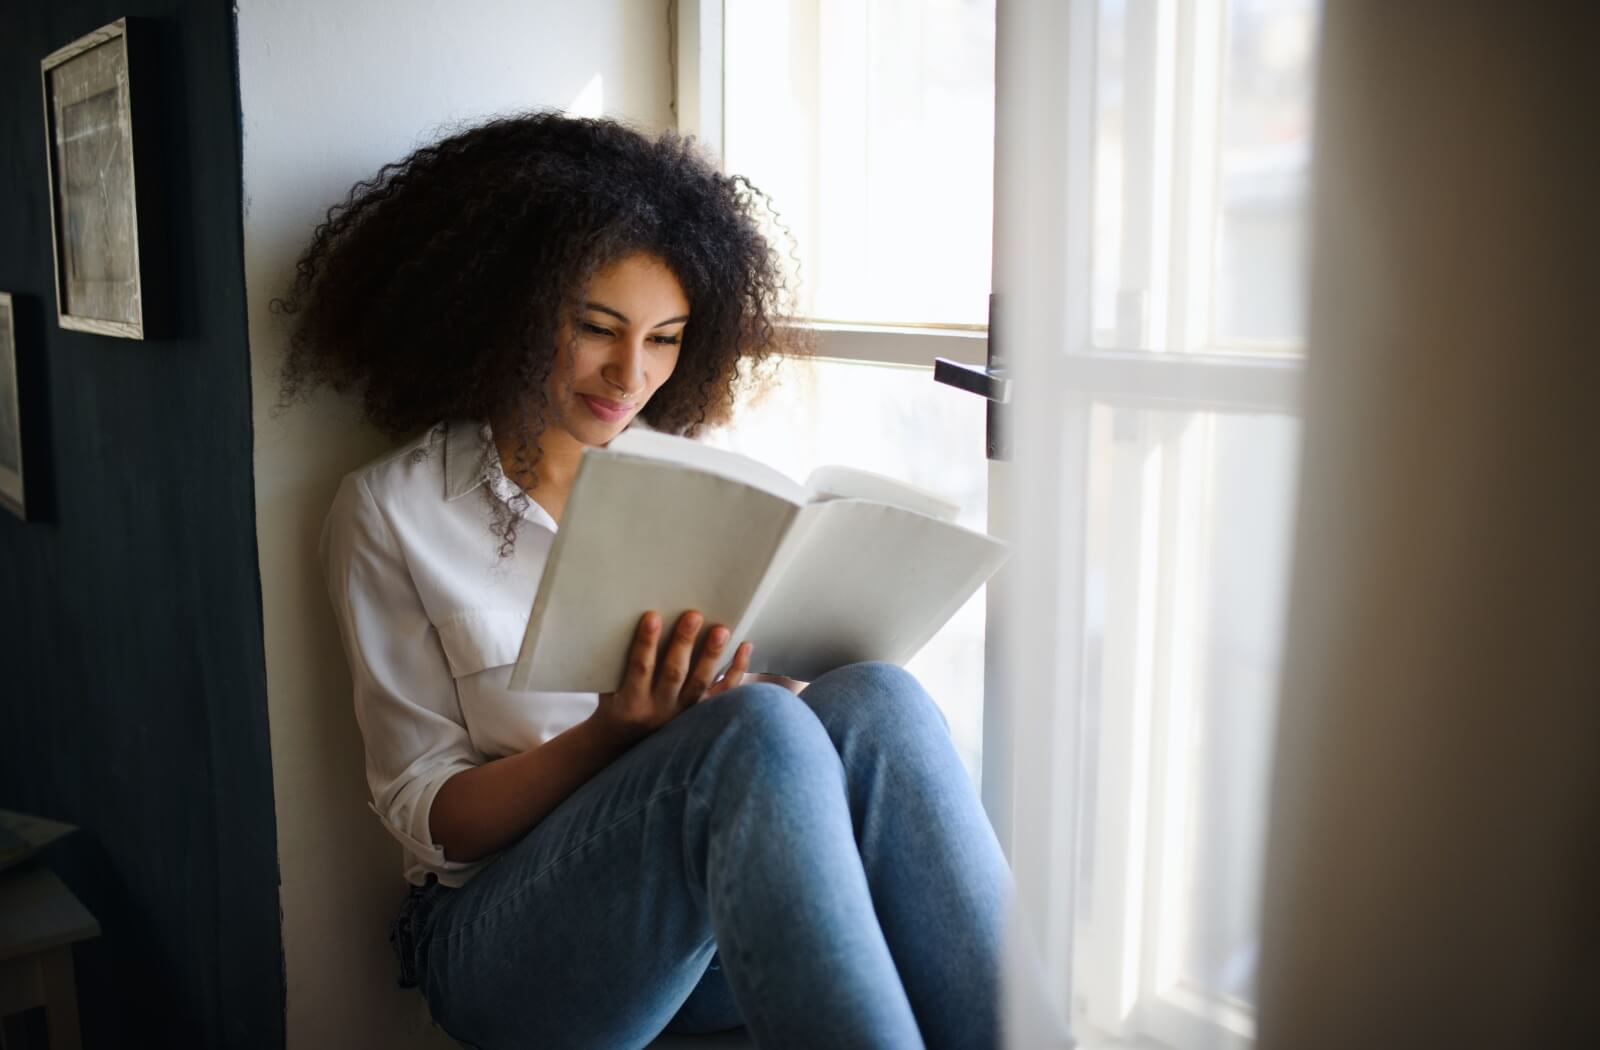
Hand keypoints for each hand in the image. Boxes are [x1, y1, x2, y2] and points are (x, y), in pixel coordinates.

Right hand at [591, 610, 753, 743]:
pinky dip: (736, 670)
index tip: (652, 617)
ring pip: (700, 683)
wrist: (626, 741)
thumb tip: (630, 620)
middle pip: (674, 673)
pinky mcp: (701, 713)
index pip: (640, 667)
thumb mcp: (607, 687)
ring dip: (711, 655)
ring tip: (721, 630)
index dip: (646, 643)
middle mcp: (659, 708)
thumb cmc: (618, 703)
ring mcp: (683, 713)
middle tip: (693, 616)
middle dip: (683, 643)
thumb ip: (618, 661)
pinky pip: (722, 693)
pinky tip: (745, 647)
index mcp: (632, 700)